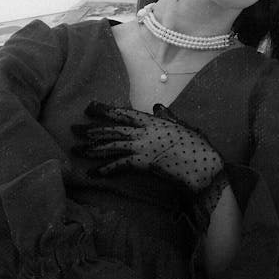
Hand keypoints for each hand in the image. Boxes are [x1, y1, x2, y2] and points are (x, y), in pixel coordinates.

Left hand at [71, 101, 223, 192]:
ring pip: (111, 146)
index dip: (105, 109)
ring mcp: (142, 147)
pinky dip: (104, 170)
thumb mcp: (183, 126)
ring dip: (92, 148)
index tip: (90, 107)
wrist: (204, 166)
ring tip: (75, 149)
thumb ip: (168, 116)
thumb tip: (157, 105)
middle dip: (91, 129)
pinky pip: (119, 166)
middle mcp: (144, 132)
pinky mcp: (143, 164)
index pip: (123, 113)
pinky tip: (92, 172)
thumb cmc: (197, 146)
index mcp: (153, 121)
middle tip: (73, 129)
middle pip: (111, 129)